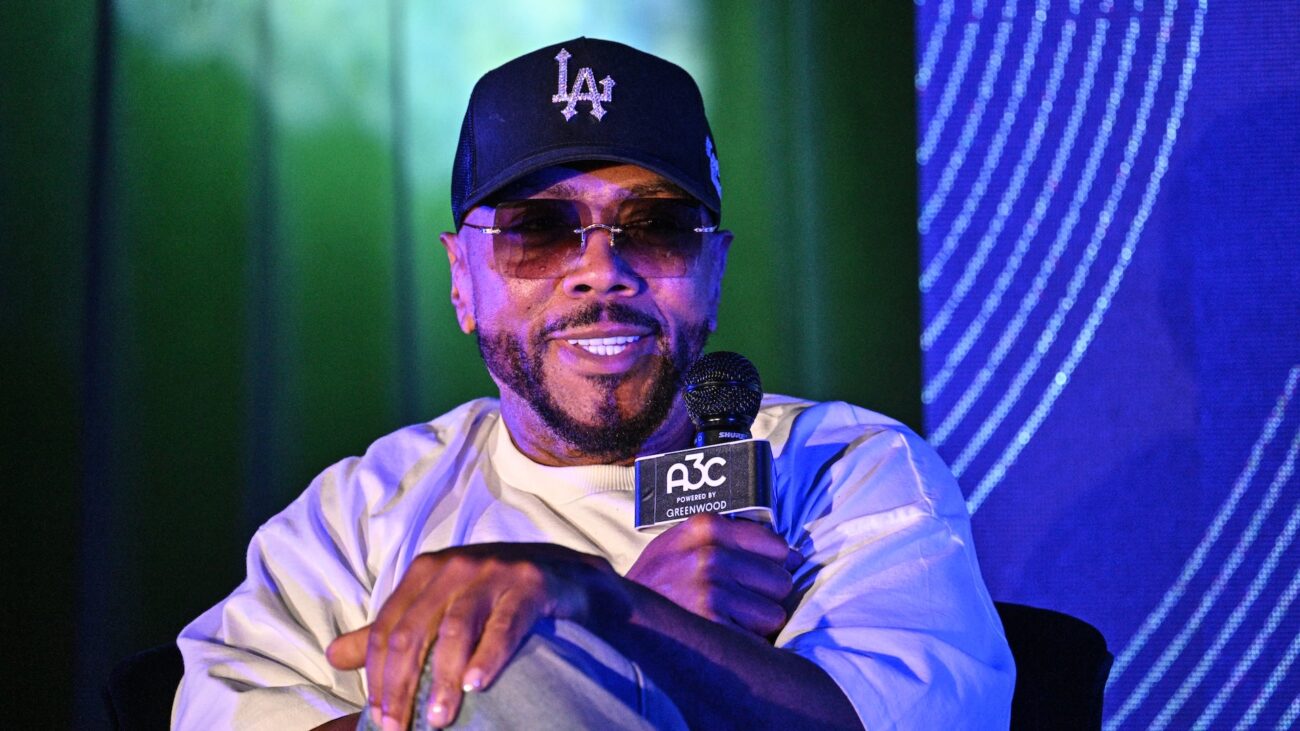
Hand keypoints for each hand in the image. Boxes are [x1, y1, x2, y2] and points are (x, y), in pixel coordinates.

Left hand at [325, 543, 623, 730]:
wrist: (563, 576)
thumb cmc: (493, 597)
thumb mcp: (439, 607)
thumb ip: (392, 632)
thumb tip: (334, 656)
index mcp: (424, 572)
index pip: (387, 629)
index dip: (378, 676)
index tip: (379, 720)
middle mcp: (453, 567)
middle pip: (413, 631)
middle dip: (401, 685)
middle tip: (398, 729)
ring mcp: (492, 573)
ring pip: (455, 630)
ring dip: (442, 679)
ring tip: (439, 719)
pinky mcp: (528, 584)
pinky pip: (503, 625)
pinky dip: (488, 656)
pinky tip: (476, 684)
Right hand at [625, 513, 799, 636]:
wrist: (615, 617)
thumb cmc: (655, 581)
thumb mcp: (680, 542)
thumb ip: (727, 537)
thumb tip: (792, 554)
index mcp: (705, 528)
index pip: (775, 545)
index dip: (772, 564)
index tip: (756, 576)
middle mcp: (710, 556)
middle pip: (780, 580)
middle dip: (764, 595)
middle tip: (736, 602)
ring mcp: (711, 593)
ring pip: (774, 614)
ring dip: (756, 623)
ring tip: (726, 620)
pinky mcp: (711, 629)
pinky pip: (758, 642)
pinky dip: (745, 646)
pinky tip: (722, 639)